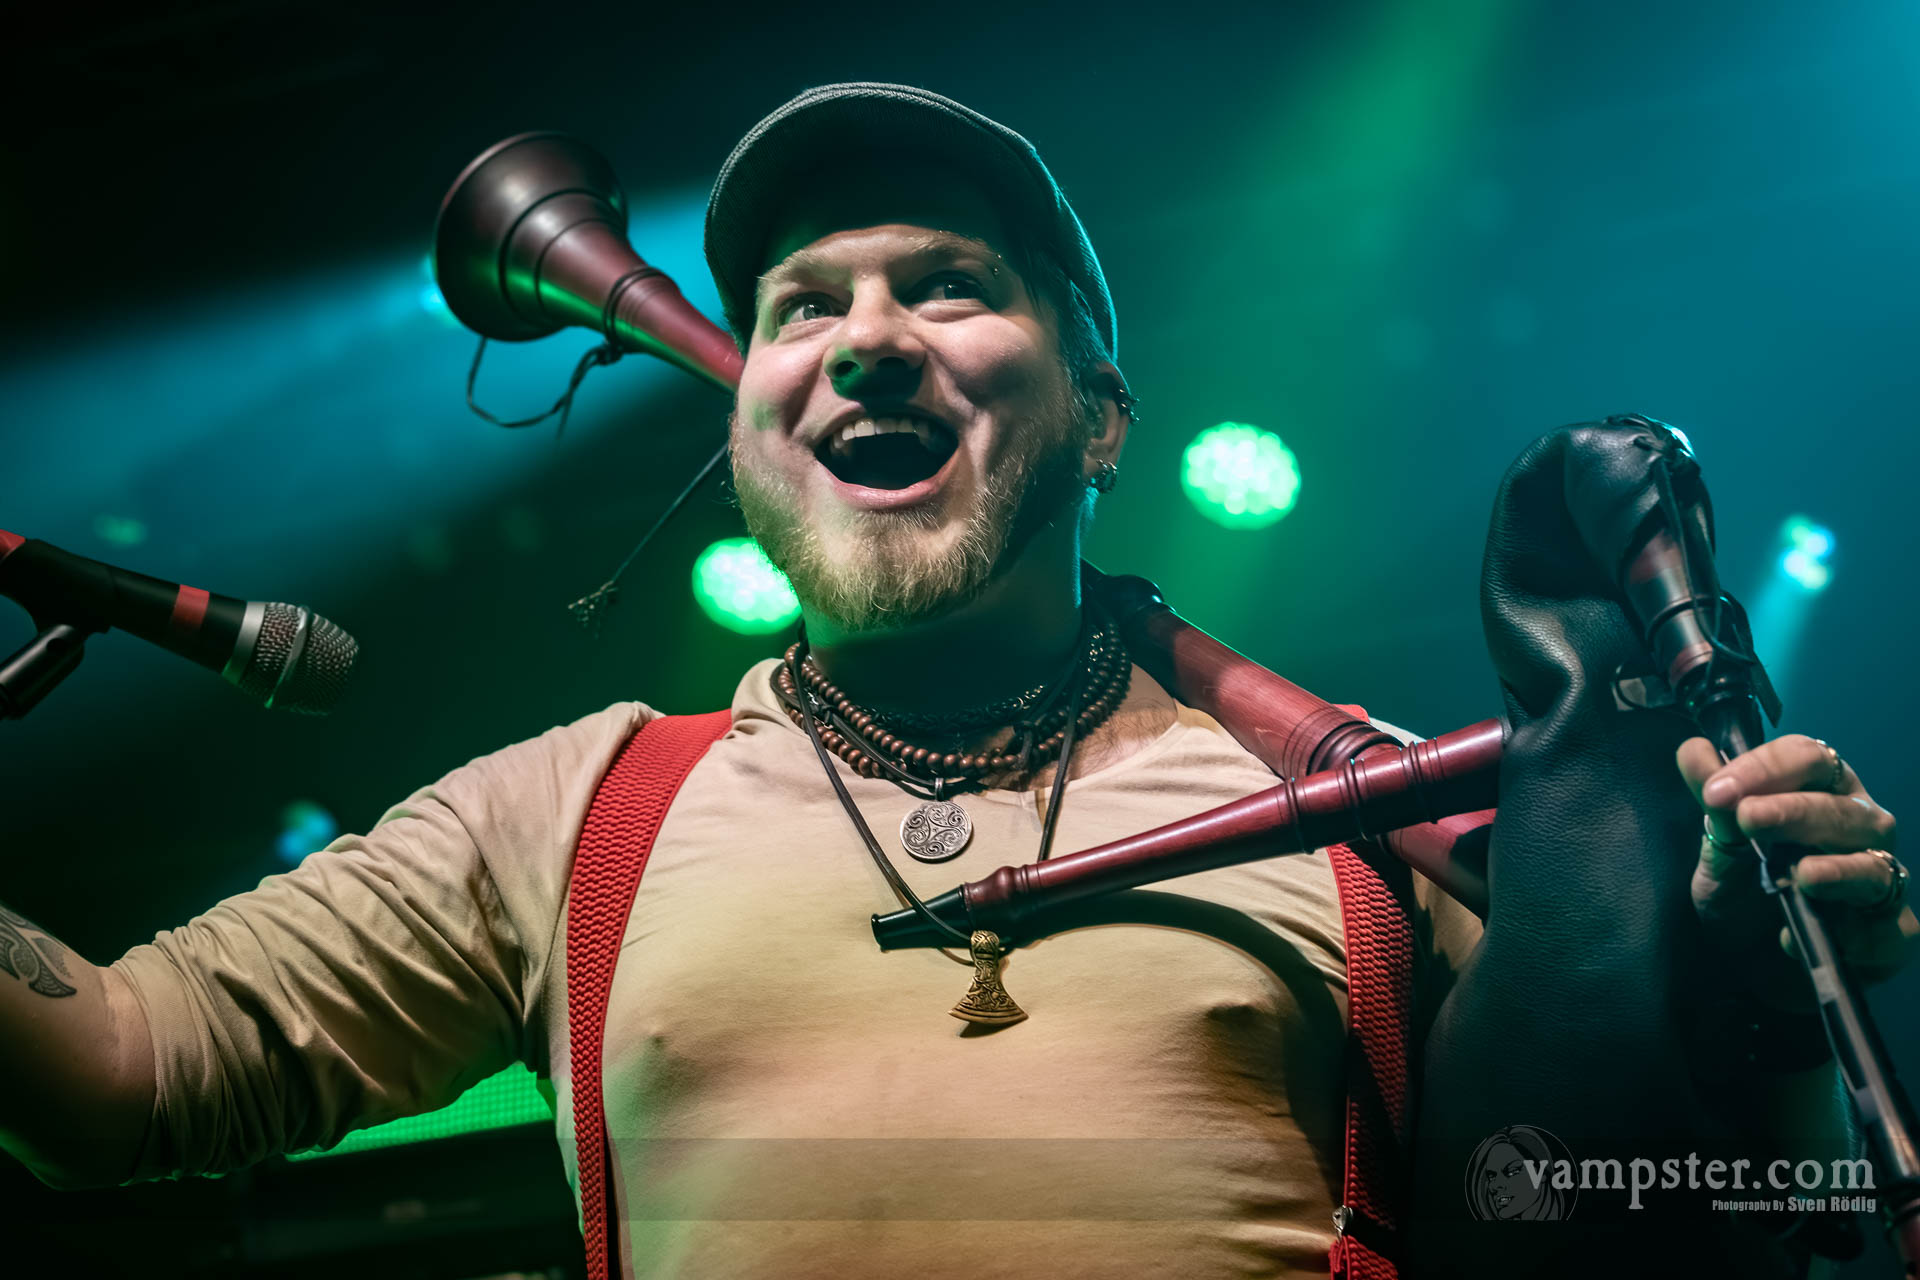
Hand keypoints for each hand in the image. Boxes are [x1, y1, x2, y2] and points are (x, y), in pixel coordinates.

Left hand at [1678, 734, 1914, 1006]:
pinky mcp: (1891, 932)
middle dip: (1795, 811)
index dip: (1765, 768)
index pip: (1807, 758)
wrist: (1752, 966)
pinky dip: (1850, 934)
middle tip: (1750, 818)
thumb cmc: (1745, 894)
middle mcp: (1859, 825)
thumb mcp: (1719, 849)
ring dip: (1838, 869)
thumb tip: (1693, 751)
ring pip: (1874, 865)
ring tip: (1801, 875)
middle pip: (1840, 808)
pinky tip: (1798, 938)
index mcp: (1820, 790)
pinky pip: (1885, 928)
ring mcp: (1880, 878)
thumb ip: (1714, 805)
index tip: (1718, 789)